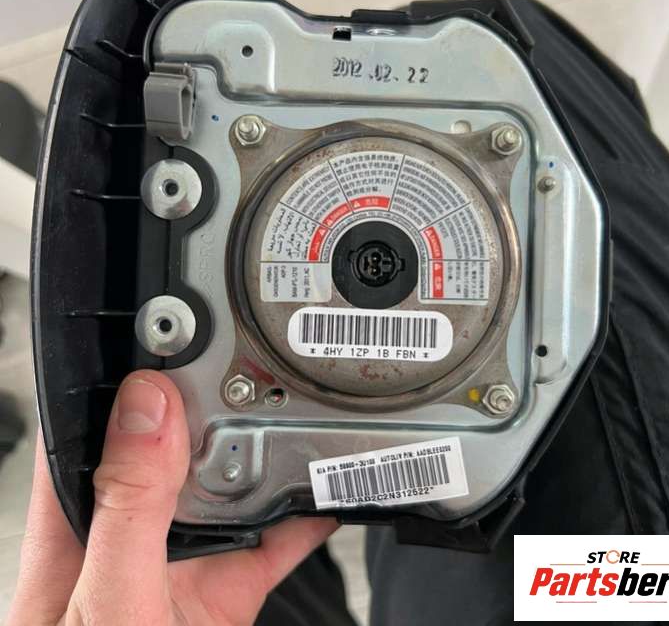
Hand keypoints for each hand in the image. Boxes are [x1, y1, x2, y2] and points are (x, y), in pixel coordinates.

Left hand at [7, 370, 336, 624]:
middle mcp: (132, 528)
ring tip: (300, 414)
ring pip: (228, 484)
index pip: (106, 419)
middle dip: (220, 402)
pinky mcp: (220, 591)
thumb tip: (148, 408)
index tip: (183, 327)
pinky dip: (302, 518)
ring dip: (264, 453)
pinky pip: (270, 542)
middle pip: (179, 442)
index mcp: (85, 516)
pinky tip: (327, 494)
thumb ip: (129, 505)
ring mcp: (178, 559)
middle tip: (261, 363)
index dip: (138, 369)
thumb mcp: (106, 597)